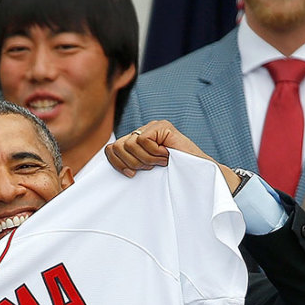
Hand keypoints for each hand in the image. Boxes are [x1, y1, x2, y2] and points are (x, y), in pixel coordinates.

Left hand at [105, 120, 239, 192]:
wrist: (195, 176)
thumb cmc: (170, 178)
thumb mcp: (142, 172)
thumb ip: (126, 164)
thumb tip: (108, 155)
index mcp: (135, 143)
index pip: (110, 149)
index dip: (116, 164)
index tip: (131, 174)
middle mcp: (142, 132)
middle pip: (117, 146)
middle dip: (131, 163)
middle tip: (149, 167)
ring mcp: (153, 127)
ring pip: (130, 144)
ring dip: (146, 159)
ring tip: (160, 161)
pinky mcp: (162, 126)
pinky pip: (143, 141)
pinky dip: (154, 153)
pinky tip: (166, 155)